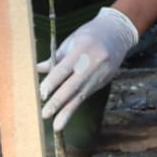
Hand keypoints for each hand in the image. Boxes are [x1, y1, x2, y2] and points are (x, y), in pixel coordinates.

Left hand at [37, 6, 137, 130]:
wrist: (118, 32)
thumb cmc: (90, 34)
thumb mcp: (71, 40)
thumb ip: (56, 57)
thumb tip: (37, 69)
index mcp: (83, 48)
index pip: (64, 69)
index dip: (52, 82)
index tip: (41, 94)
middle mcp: (94, 62)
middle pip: (73, 85)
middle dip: (58, 101)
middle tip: (45, 114)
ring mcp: (102, 72)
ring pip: (82, 94)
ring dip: (68, 110)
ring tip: (57, 125)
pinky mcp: (105, 79)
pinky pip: (87, 93)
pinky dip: (76, 104)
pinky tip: (67, 115)